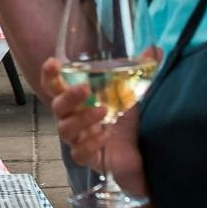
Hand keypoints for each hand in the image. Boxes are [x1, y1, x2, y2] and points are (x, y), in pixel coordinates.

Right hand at [40, 56, 147, 195]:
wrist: (139, 157)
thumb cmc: (127, 123)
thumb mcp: (133, 95)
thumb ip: (139, 72)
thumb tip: (156, 49)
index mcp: (77, 101)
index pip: (54, 86)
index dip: (49, 75)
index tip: (53, 62)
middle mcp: (71, 118)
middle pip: (56, 106)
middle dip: (68, 96)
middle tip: (85, 89)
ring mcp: (76, 140)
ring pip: (65, 129)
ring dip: (82, 119)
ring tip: (104, 111)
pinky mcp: (85, 158)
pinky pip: (79, 152)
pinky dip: (91, 143)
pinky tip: (106, 136)